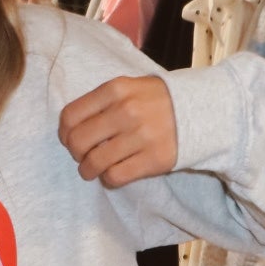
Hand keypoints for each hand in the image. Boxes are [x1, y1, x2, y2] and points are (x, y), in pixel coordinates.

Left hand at [59, 75, 177, 188]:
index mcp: (116, 89)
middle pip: (78, 141)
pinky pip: (115, 176)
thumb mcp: (129, 87)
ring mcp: (141, 136)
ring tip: (92, 169)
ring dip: (88, 170)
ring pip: (94, 163)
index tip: (69, 138)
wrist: (200, 110)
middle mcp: (126, 111)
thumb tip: (70, 128)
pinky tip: (112, 173)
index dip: (64, 132)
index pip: (71, 116)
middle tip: (82, 155)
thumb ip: (101, 101)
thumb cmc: (157, 100)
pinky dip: (108, 178)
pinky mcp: (153, 159)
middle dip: (75, 153)